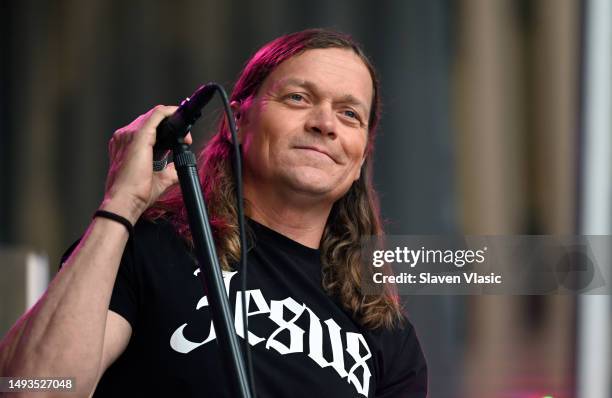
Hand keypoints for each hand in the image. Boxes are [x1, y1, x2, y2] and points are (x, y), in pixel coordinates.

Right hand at [101, 105, 192, 223]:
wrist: (125, 201)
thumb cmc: (136, 193)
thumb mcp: (159, 178)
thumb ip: (169, 170)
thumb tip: (180, 166)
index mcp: (126, 145)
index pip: (147, 129)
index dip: (166, 131)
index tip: (181, 139)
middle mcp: (124, 137)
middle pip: (151, 120)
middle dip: (172, 126)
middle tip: (186, 139)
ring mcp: (129, 134)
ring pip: (154, 116)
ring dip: (173, 122)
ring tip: (185, 136)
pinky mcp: (138, 136)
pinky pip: (156, 115)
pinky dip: (170, 113)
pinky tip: (179, 115)